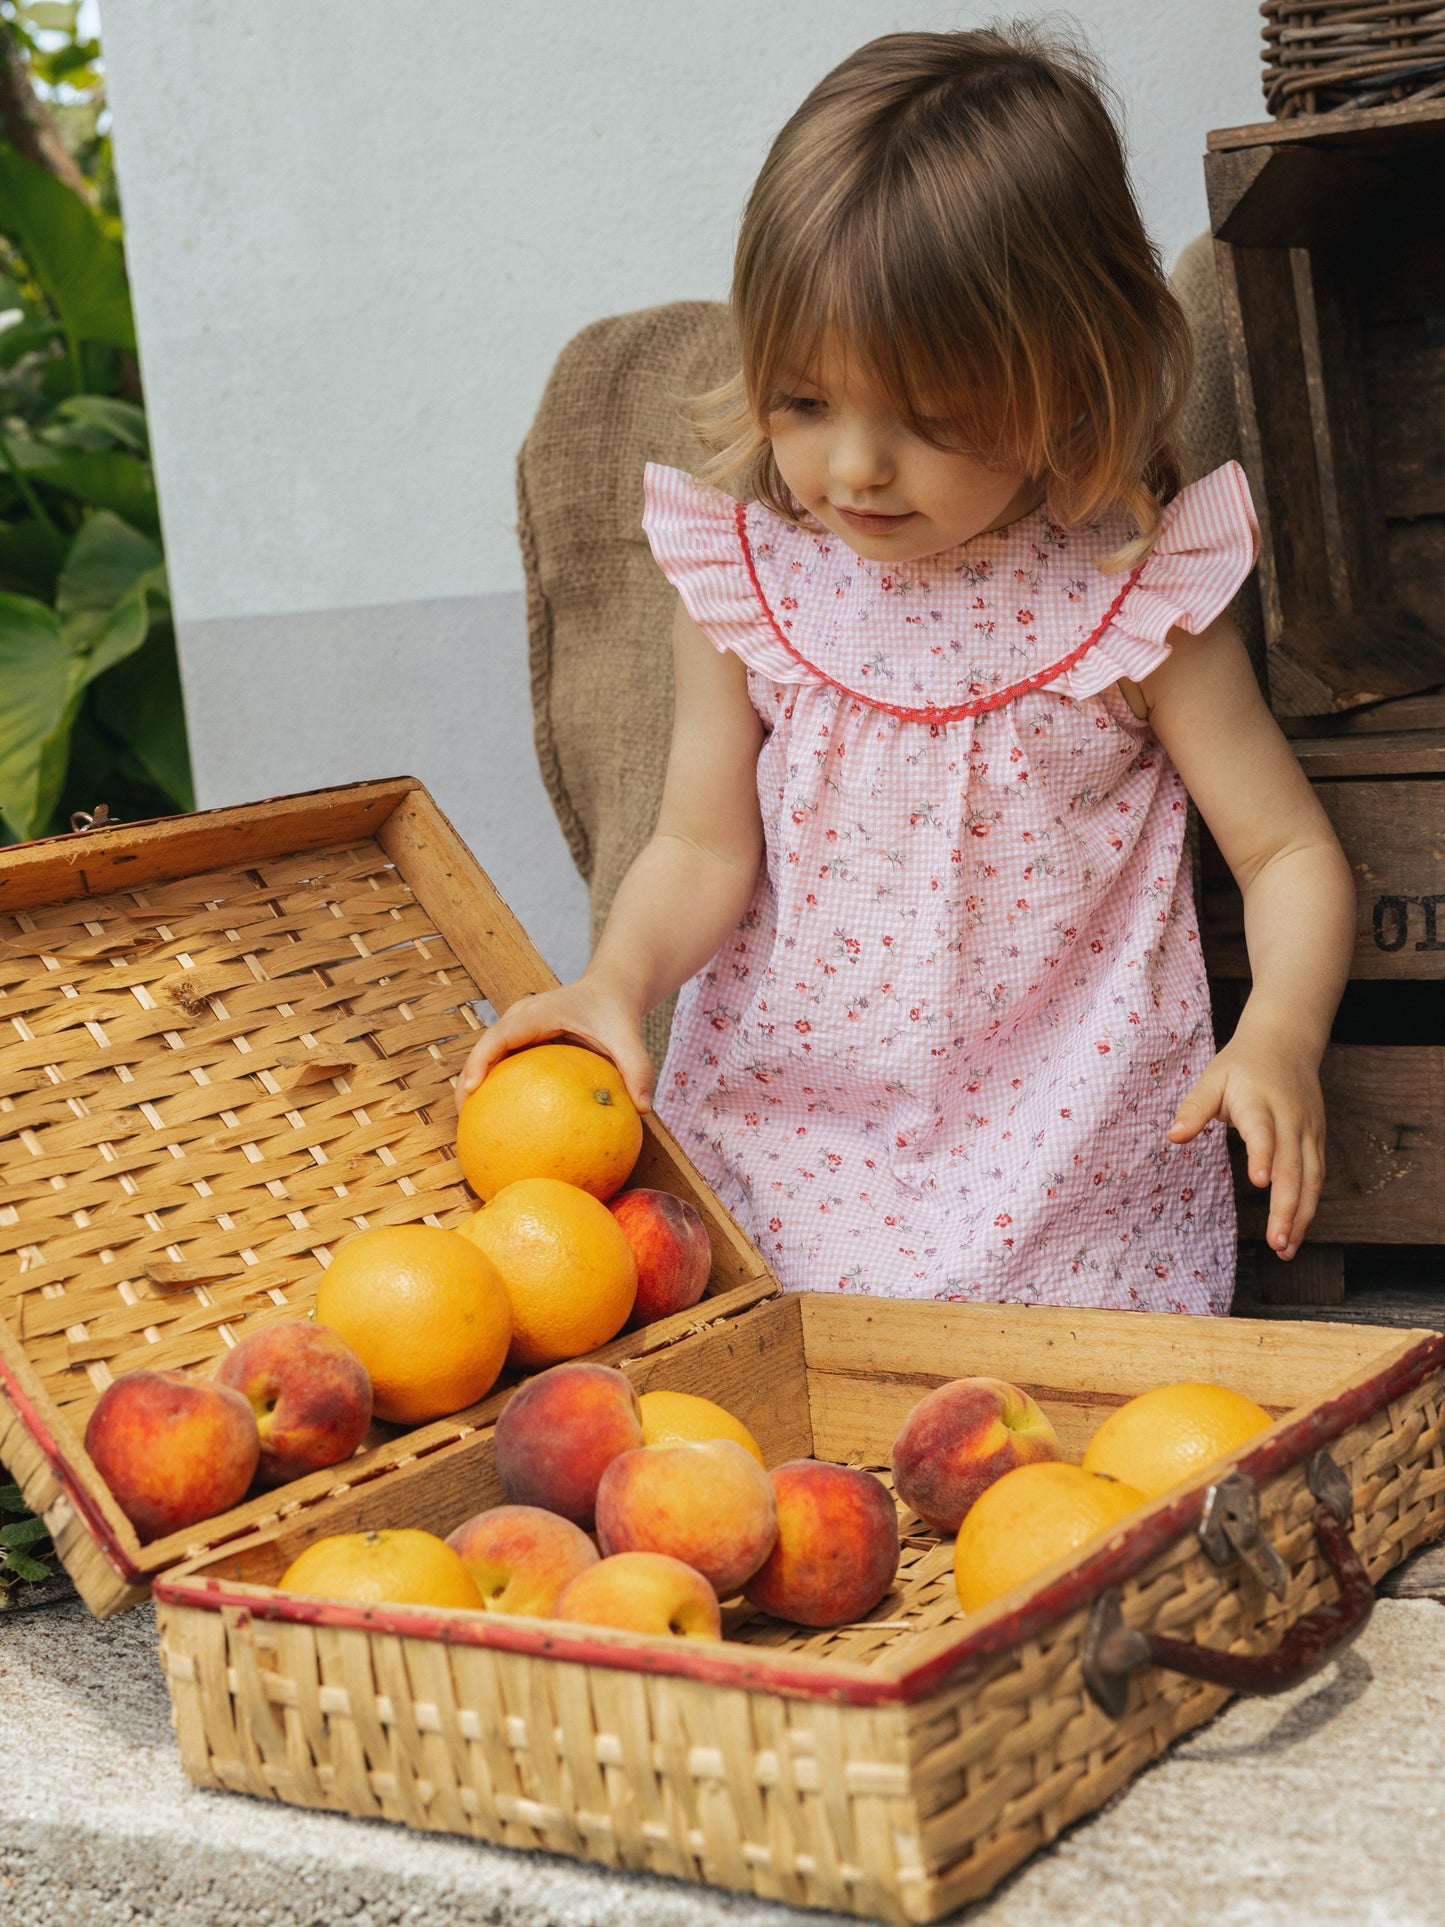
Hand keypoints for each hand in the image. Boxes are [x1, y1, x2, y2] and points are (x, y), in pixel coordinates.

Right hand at [454, 975, 654, 1114]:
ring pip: (489, 1057)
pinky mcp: (524, 1043)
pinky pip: (505, 1065)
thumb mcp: (629, 1035)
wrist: (612, 989)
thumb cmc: (616, 1009)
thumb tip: (644, 1109)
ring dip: (476, 1087)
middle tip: (463, 1118)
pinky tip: (504, 1121)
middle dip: (468, 1080)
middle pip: (484, 1049)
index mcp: (537, 1013)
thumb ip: (638, 1068)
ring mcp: (518, 1031)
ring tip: (472, 1126)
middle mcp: (520, 1019)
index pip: (500, 1035)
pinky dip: (498, 1088)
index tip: (471, 1089)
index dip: (481, 1060)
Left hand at [1167, 1025, 1324, 1260]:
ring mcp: (1309, 1131)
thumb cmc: (1241, 1065)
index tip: (1259, 1182)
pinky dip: (1308, 1206)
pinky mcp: (1318, 1139)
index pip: (1263, 1132)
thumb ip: (1194, 1108)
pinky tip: (1295, 1231)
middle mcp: (1290, 1120)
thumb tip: (1173, 1136)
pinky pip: (1316, 1178)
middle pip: (1293, 1167)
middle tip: (1276, 1243)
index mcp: (1260, 1104)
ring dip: (1301, 1216)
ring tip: (1285, 1249)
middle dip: (1286, 1208)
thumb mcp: (1212, 1078)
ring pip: (1311, 1179)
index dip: (1263, 1155)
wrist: (1286, 1042)